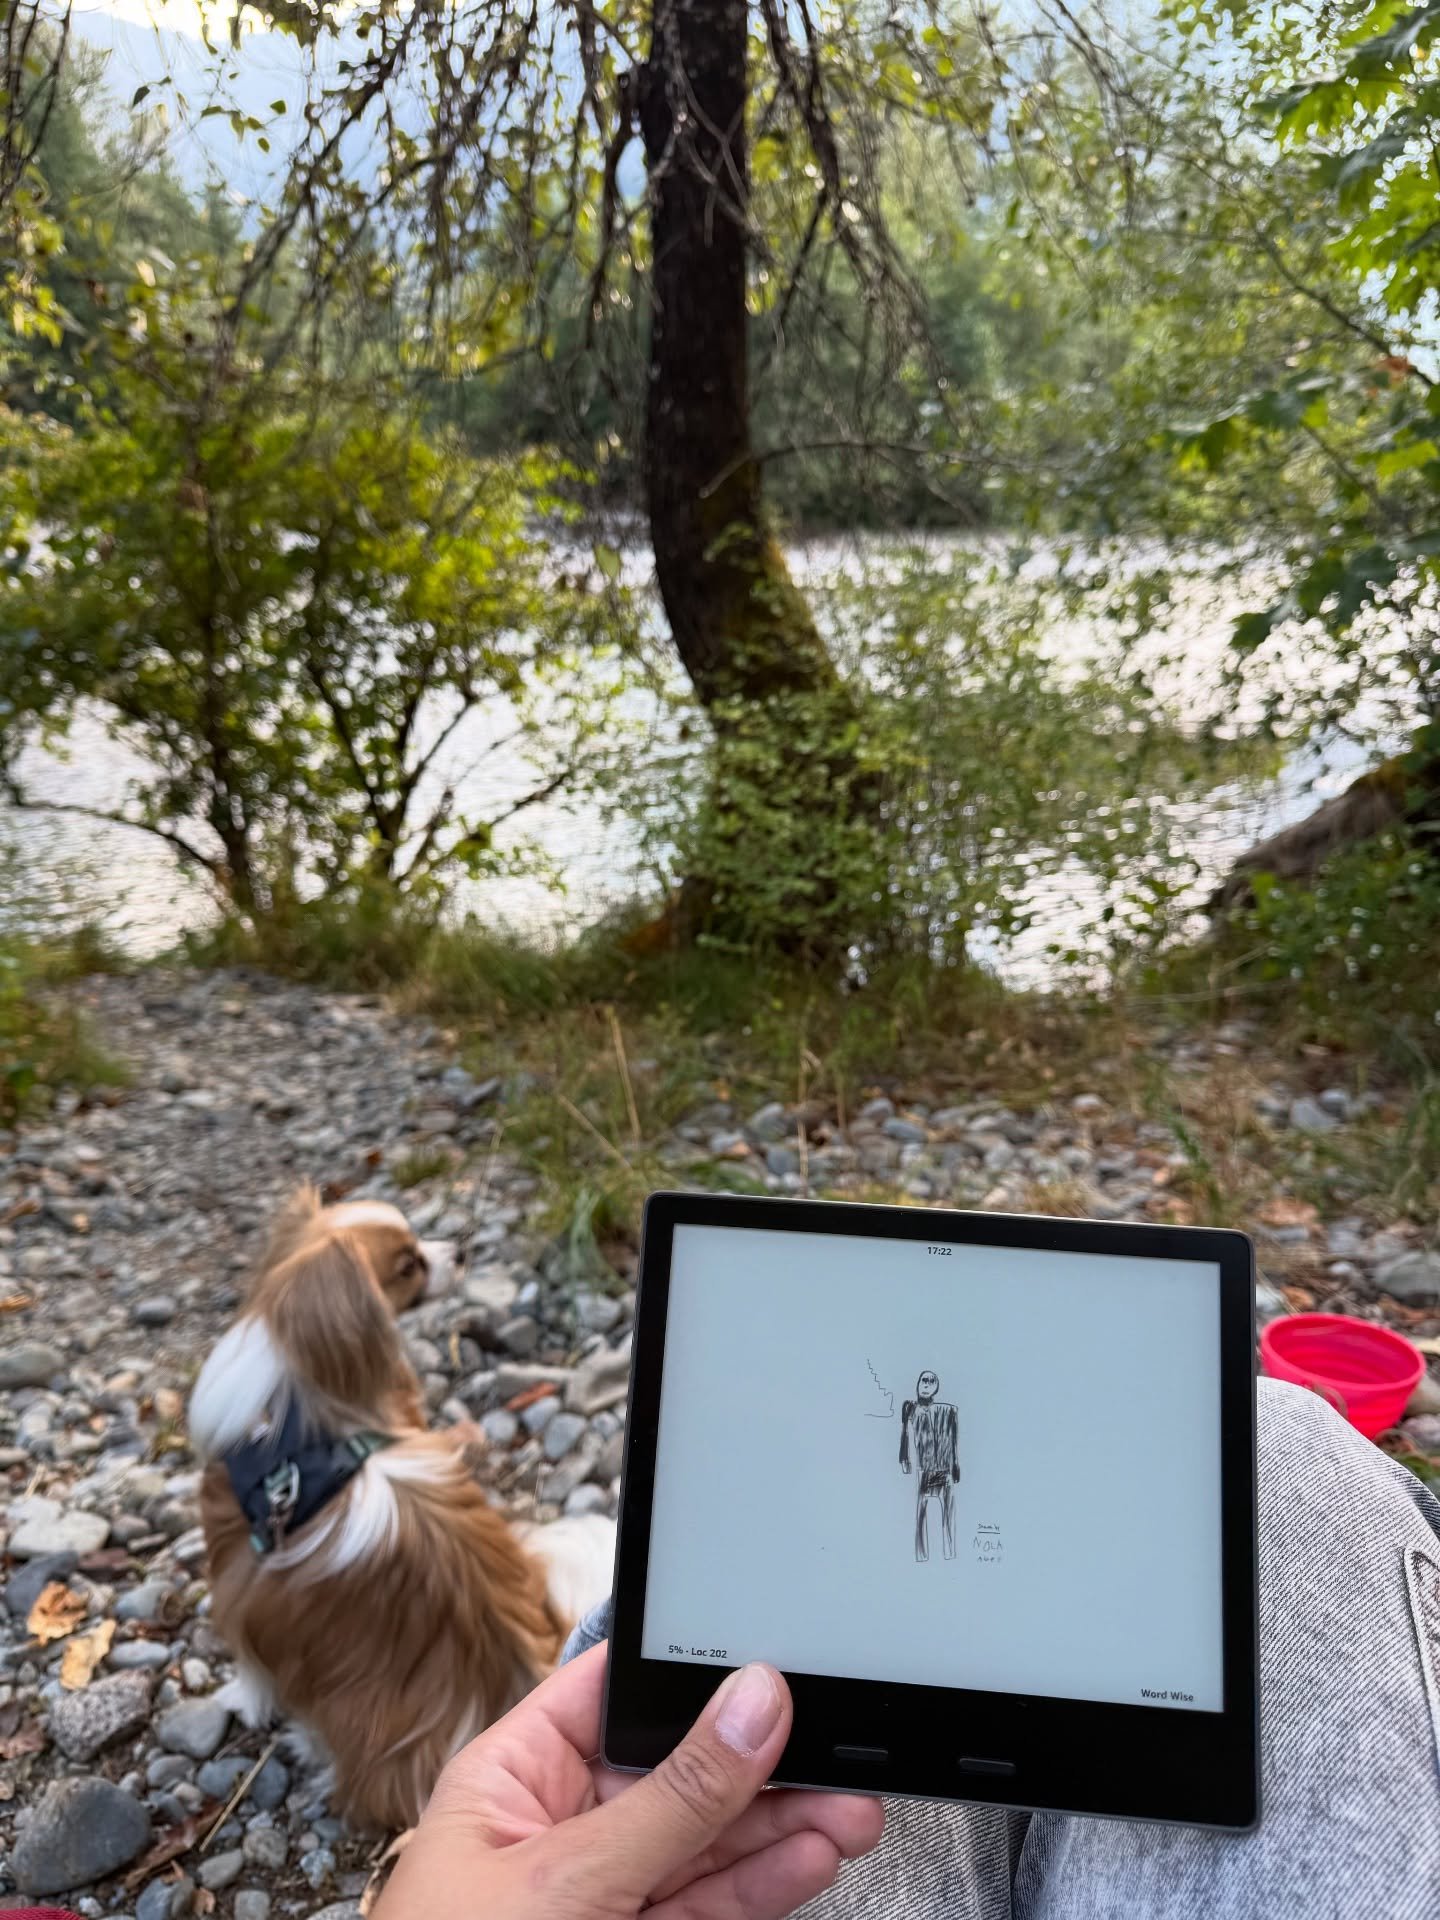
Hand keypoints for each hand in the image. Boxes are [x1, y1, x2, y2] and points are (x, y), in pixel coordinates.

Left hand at [374, 1645, 883, 1919]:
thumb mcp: (566, 1882)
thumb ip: (669, 1799)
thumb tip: (750, 1703)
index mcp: (513, 1777)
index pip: (612, 1694)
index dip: (690, 1673)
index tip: (772, 1663)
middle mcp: (559, 1829)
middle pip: (676, 1771)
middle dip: (761, 1765)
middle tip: (840, 1754)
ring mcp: (601, 1897)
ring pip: (707, 1843)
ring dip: (783, 1828)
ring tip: (851, 1812)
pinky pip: (709, 1903)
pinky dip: (763, 1885)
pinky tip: (810, 1859)